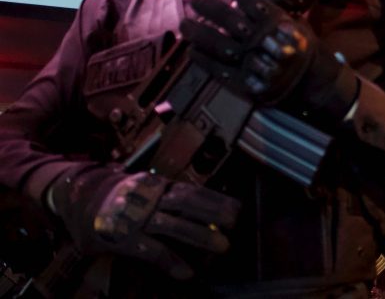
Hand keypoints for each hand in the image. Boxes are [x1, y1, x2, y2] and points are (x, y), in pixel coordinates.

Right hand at [47, 166, 239, 279]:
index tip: (237, 208)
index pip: (190, 191)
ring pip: (172, 225)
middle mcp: (148, 197)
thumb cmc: (117, 196)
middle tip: (235, 223)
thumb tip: (203, 207)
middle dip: (212, 212)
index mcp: (156, 185)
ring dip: (199, 235)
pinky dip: (169, 260)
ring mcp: (134, 216)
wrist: (74, 196)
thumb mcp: (143, 188)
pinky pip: (149, 250)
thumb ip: (166, 195)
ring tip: (222, 245)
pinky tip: (186, 272)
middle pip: (186, 203)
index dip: (214, 199)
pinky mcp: (121, 237)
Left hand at [181, 0, 337, 104]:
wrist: (312, 83)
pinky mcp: (244, 83)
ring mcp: (252, 63)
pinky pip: (219, 70)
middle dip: (212, 7)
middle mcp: (262, 42)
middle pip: (232, 21)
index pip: (254, 1)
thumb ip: (273, 12)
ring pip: (220, 46)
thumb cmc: (301, 49)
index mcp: (277, 25)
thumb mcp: (296, 26)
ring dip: (199, 34)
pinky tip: (192, 50)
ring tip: (184, 24)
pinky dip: (203, 59)